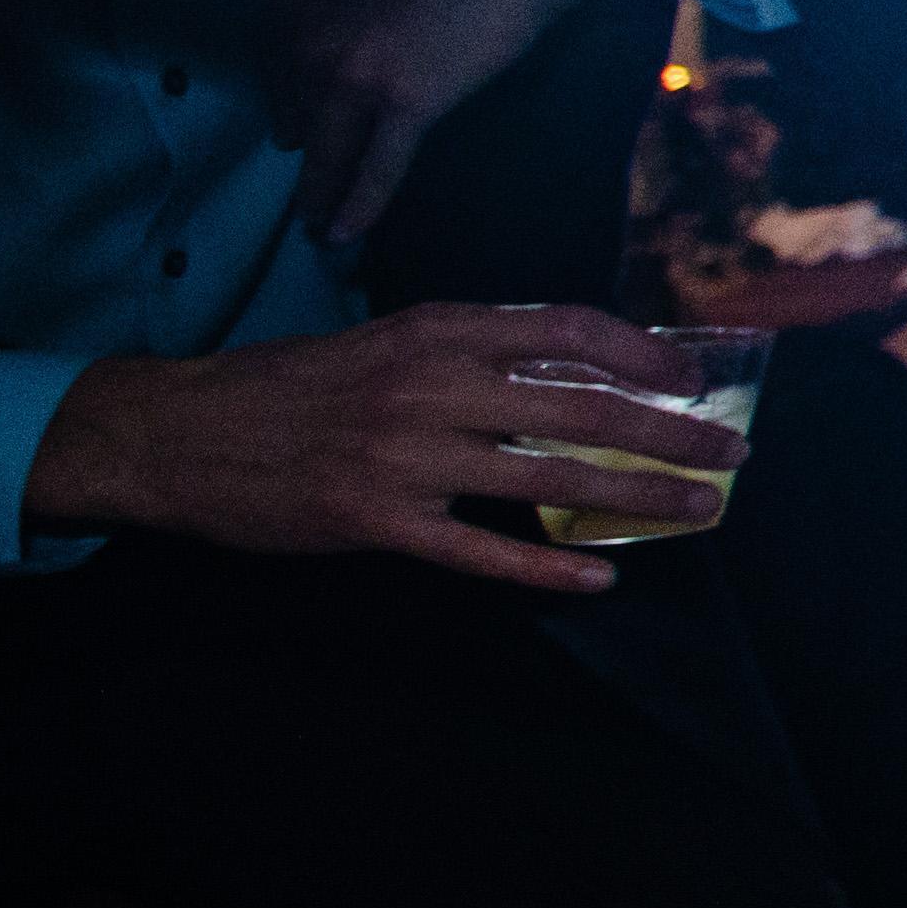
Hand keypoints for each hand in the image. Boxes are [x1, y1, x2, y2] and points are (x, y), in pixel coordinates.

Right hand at [22, 302, 736, 596]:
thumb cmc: (288, 386)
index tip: (694, 377)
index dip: (642, 352)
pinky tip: (599, 577)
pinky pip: (482, 553)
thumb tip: (571, 366)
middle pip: (581, 408)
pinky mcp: (377, 522)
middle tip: (730, 452)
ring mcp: (405, 457)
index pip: (566, 329)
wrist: (175, 432)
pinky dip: (547, 569)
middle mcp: (430, 387)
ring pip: (550, 479)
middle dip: (669, 433)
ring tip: (697, 510)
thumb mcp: (382, 340)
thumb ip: (468, 350)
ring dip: (635, 498)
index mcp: (434, 332)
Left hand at [263, 0, 630, 249]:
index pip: (274, 85)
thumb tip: (333, 83)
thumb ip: (334, 24)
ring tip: (320, 231)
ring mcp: (356, 76)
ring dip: (322, 198)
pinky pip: (377, 168)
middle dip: (308, 158)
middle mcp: (308, 43)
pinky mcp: (410, 102)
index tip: (299, 138)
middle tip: (315, 192)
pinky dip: (360, 206)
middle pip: (295, 126)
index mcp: (289, 8)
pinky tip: (346, 235)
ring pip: (329, 157)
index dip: (292, 114)